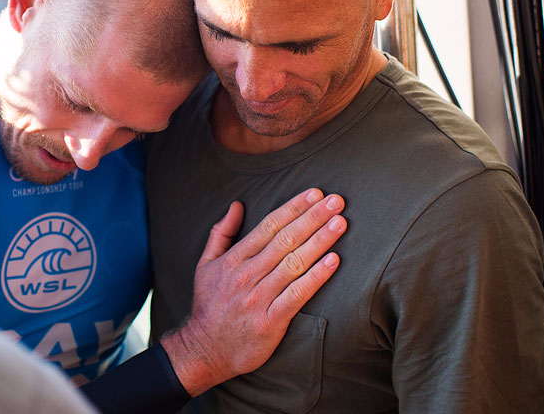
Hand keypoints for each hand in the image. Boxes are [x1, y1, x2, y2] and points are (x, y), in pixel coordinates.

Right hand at [161, 189, 346, 395]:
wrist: (204, 349)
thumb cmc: (208, 305)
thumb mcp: (205, 265)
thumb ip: (221, 233)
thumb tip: (236, 205)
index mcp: (233, 259)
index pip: (269, 226)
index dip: (293, 208)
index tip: (314, 193)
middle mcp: (247, 275)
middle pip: (285, 240)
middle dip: (312, 217)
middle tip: (336, 201)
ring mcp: (259, 298)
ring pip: (294, 263)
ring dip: (320, 240)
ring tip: (340, 223)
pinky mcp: (271, 321)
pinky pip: (297, 295)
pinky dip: (316, 277)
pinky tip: (333, 261)